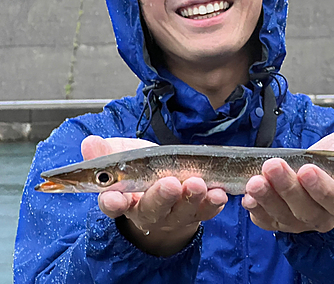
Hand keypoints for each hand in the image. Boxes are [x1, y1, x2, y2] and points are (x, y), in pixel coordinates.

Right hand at [81, 136, 227, 255]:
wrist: (163, 187)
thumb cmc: (140, 169)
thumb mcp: (120, 156)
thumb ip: (105, 152)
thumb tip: (90, 143)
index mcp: (123, 198)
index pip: (113, 204)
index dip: (113, 201)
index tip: (114, 197)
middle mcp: (147, 211)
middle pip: (152, 209)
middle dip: (161, 197)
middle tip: (170, 184)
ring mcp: (172, 215)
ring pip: (181, 211)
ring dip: (190, 198)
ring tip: (197, 184)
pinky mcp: (195, 214)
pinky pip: (205, 212)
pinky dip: (212, 203)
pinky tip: (218, 192)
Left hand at [241, 110, 333, 233]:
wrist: (306, 168)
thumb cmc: (327, 161)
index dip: (321, 187)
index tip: (308, 169)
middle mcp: (320, 217)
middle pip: (305, 208)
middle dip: (287, 187)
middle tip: (273, 166)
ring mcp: (297, 222)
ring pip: (282, 214)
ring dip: (267, 198)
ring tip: (255, 180)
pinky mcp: (276, 222)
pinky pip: (265, 220)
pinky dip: (256, 209)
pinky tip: (248, 197)